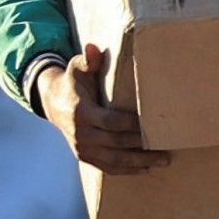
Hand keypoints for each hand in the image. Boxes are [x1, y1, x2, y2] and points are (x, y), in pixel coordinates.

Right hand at [39, 43, 166, 173]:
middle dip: (142, 147)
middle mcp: (81, 134)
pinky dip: (127, 170)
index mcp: (81, 112)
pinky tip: (145, 169)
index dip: (131, 126)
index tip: (152, 125)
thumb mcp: (76, 68)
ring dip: (140, 162)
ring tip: (163, 161)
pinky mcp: (85, 157)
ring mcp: (82, 148)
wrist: (52, 102)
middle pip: (116, 143)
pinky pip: (107, 167)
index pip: (110, 122)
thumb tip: (93, 47)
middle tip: (167, 148)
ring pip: (114, 160)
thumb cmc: (72, 82)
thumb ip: (88, 60)